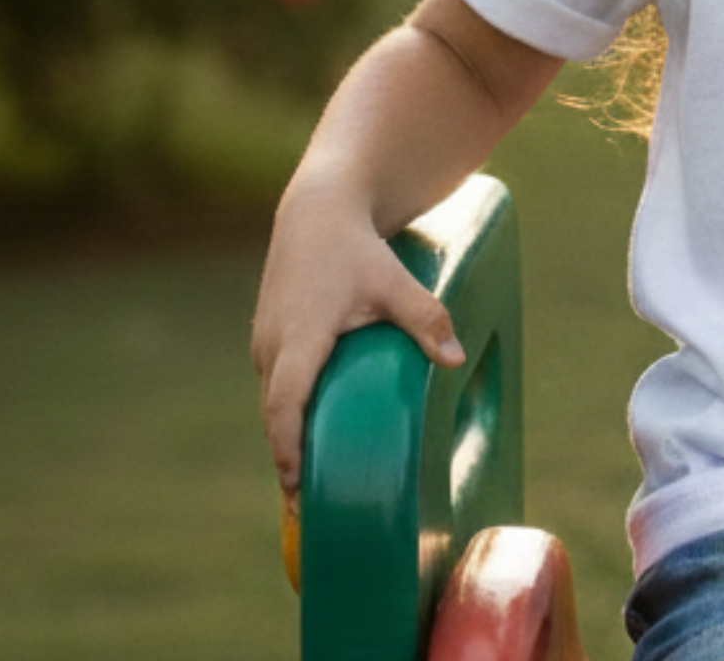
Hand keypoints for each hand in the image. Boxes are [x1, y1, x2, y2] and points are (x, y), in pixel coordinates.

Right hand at [251, 177, 465, 493]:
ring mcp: (265, 343)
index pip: (284, 408)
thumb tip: (458, 360)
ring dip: (288, 437)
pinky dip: (288, 412)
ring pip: (274, 401)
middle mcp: (273, 347)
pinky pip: (276, 385)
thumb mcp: (394, 283)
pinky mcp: (269, 339)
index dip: (289, 451)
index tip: (297, 491)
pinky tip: (310, 434)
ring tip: (312, 483)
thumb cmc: (358, 250)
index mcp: (300, 340)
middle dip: (290, 460)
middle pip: (276, 416)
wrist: (317, 213)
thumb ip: (426, 320)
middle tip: (310, 509)